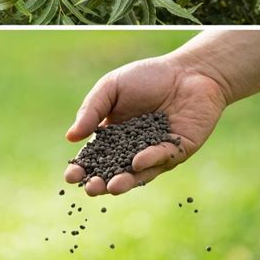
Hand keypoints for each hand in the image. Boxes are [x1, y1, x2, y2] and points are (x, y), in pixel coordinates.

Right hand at [64, 53, 226, 195]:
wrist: (188, 71)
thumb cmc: (148, 76)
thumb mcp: (112, 87)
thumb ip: (92, 110)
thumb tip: (71, 137)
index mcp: (113, 133)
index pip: (94, 156)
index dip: (82, 167)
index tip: (70, 176)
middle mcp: (132, 147)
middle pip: (112, 171)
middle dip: (100, 182)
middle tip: (90, 188)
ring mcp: (155, 152)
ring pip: (136, 173)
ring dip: (124, 182)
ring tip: (110, 187)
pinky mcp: (177, 151)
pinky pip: (160, 158)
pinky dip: (148, 161)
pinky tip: (136, 162)